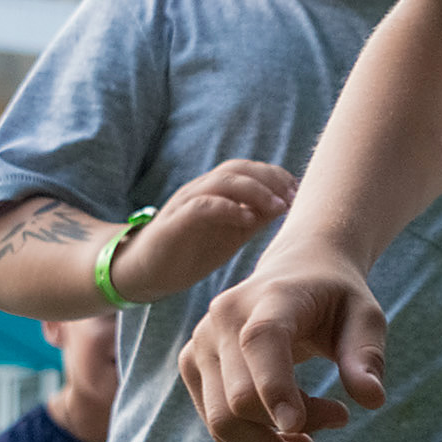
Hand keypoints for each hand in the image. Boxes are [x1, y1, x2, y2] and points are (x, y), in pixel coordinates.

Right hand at [111, 159, 296, 304]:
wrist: (145, 272)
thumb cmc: (190, 252)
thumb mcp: (229, 235)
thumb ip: (252, 218)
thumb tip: (283, 205)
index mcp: (215, 192)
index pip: (247, 170)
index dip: (274, 176)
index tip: (297, 192)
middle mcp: (200, 190)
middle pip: (237, 169)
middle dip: (269, 179)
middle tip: (291, 197)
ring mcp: (186, 204)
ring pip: (221, 182)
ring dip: (254, 190)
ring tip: (277, 207)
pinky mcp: (174, 223)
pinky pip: (201, 206)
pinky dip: (226, 208)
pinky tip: (246, 219)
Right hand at [183, 250, 387, 441]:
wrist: (298, 270)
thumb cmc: (337, 297)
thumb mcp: (366, 317)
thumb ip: (367, 355)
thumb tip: (373, 400)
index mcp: (271, 297)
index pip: (261, 342)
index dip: (274, 387)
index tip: (297, 429)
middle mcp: (224, 317)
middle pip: (239, 401)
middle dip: (287, 438)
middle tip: (339, 426)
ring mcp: (202, 342)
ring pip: (222, 422)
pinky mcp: (192, 364)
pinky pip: (217, 422)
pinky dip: (254, 440)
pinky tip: (290, 432)